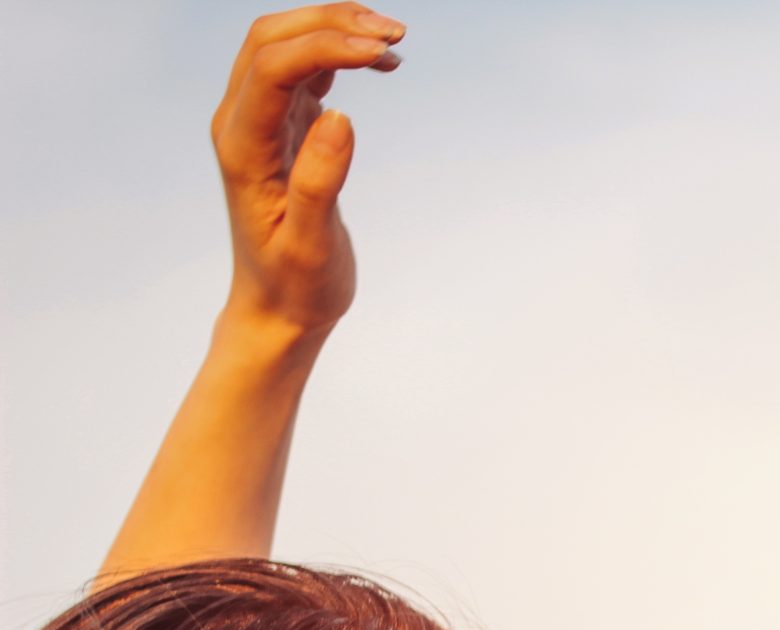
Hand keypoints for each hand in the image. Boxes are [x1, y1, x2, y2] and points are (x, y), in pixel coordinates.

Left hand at [212, 7, 406, 336]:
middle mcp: (242, 124)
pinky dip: (339, 54)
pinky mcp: (285, 130)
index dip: (328, 46)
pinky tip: (377, 62)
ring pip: (287, 45)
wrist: (278, 309)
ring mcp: (261, 123)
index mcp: (243, 146)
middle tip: (395, 34)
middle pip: (272, 38)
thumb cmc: (295, 286)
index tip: (383, 52)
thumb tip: (339, 116)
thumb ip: (319, 182)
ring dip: (336, 29)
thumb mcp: (310, 246)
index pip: (275, 66)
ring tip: (392, 42)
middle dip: (332, 22)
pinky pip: (303, 70)